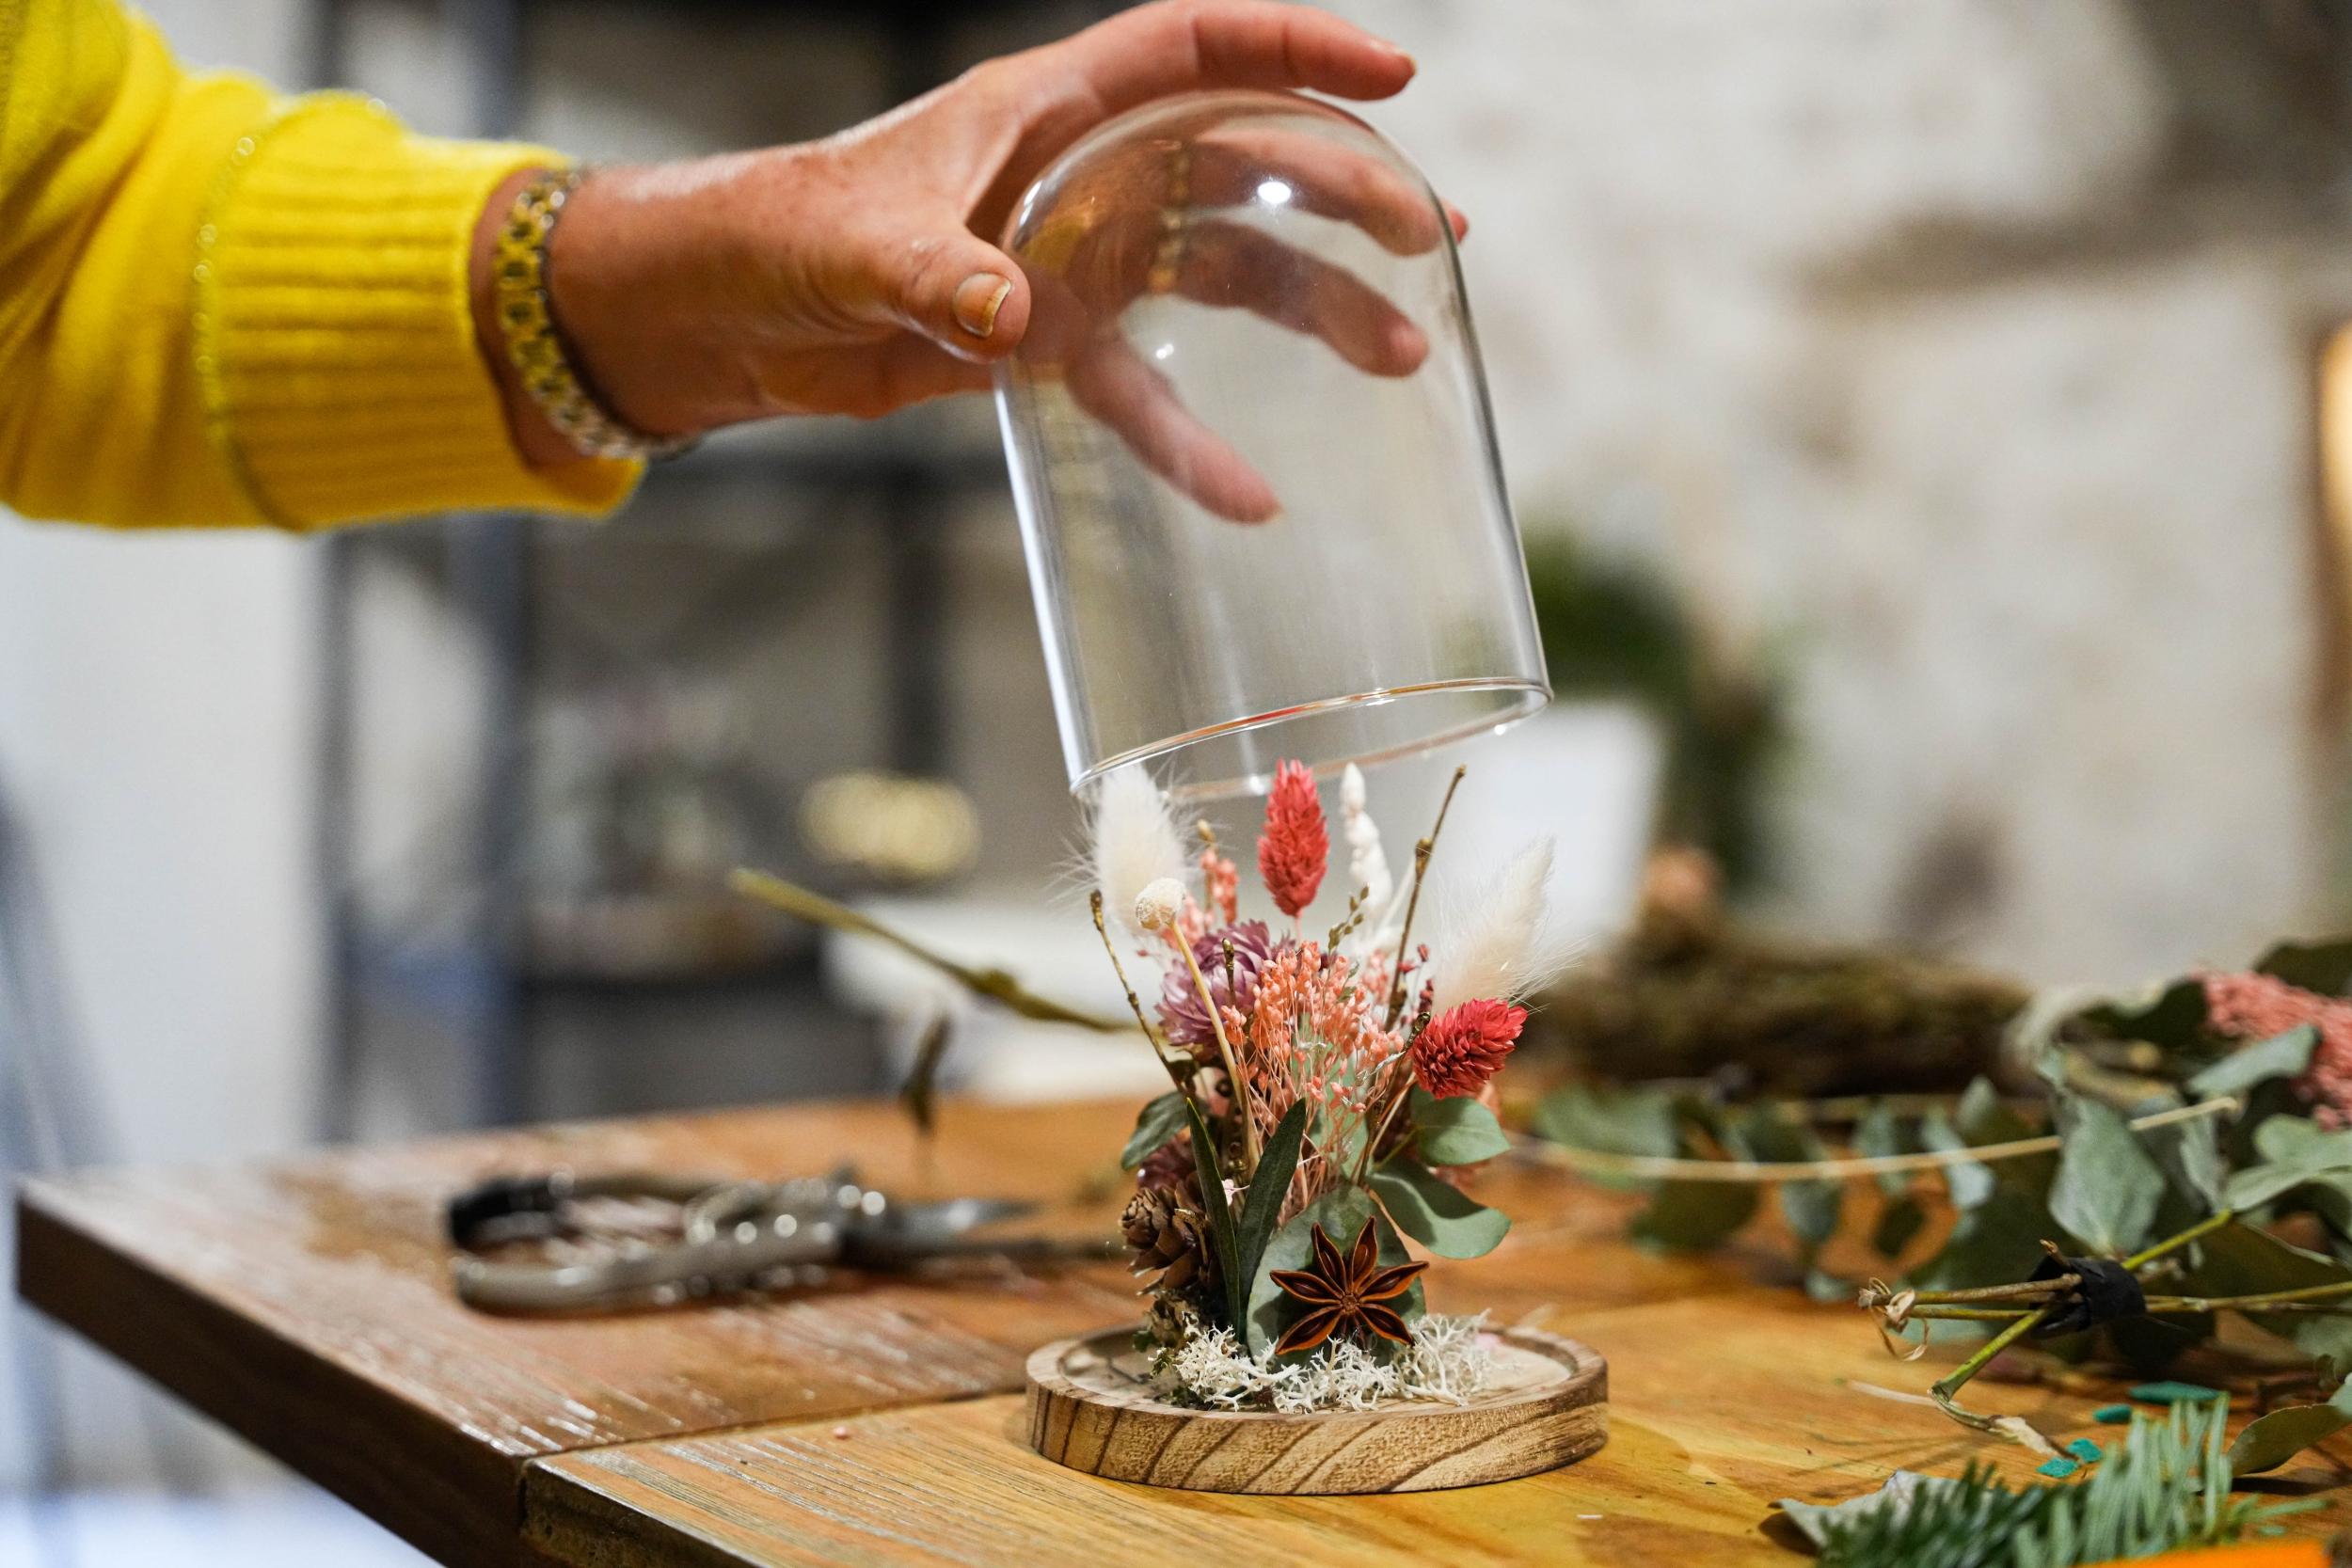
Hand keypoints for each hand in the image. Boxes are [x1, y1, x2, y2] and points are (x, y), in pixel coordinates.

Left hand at [474, 1, 1462, 517]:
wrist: (721, 317)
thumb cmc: (780, 237)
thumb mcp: (858, 246)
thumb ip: (936, 275)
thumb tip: (1007, 316)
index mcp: (1045, 111)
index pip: (1193, 48)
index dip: (1295, 49)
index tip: (1393, 82)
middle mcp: (1077, 176)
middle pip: (1237, 165)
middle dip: (1339, 193)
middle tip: (1431, 238)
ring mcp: (1070, 262)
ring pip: (1218, 275)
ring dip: (1305, 313)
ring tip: (1398, 354)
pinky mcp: (1045, 348)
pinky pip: (1142, 394)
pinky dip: (1191, 444)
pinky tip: (1249, 497)